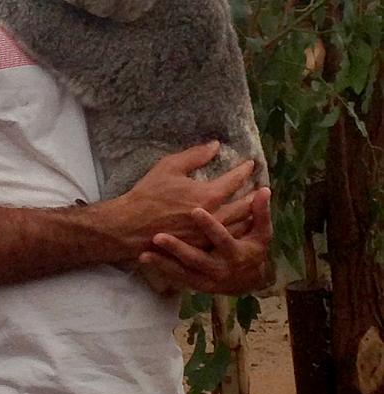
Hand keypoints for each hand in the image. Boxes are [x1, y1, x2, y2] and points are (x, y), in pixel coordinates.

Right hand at [120, 141, 256, 252]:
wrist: (131, 227)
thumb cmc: (148, 194)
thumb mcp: (169, 166)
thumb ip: (195, 155)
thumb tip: (215, 145)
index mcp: (208, 194)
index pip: (234, 180)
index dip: (244, 170)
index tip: (251, 164)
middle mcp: (214, 216)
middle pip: (244, 205)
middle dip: (254, 196)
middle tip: (262, 188)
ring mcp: (209, 235)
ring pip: (239, 226)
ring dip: (250, 216)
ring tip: (257, 209)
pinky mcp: (202, 248)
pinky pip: (226, 239)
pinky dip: (237, 231)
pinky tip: (239, 228)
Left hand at [138, 187, 271, 294]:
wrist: (248, 282)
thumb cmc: (253, 250)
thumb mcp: (262, 234)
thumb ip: (261, 212)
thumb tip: (265, 189)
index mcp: (235, 252)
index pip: (222, 238)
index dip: (210, 225)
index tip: (195, 210)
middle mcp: (219, 268)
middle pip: (196, 258)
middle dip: (177, 248)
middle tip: (158, 236)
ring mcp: (206, 279)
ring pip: (182, 271)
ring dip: (164, 262)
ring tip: (145, 253)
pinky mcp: (196, 284)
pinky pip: (176, 277)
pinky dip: (162, 269)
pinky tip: (144, 258)